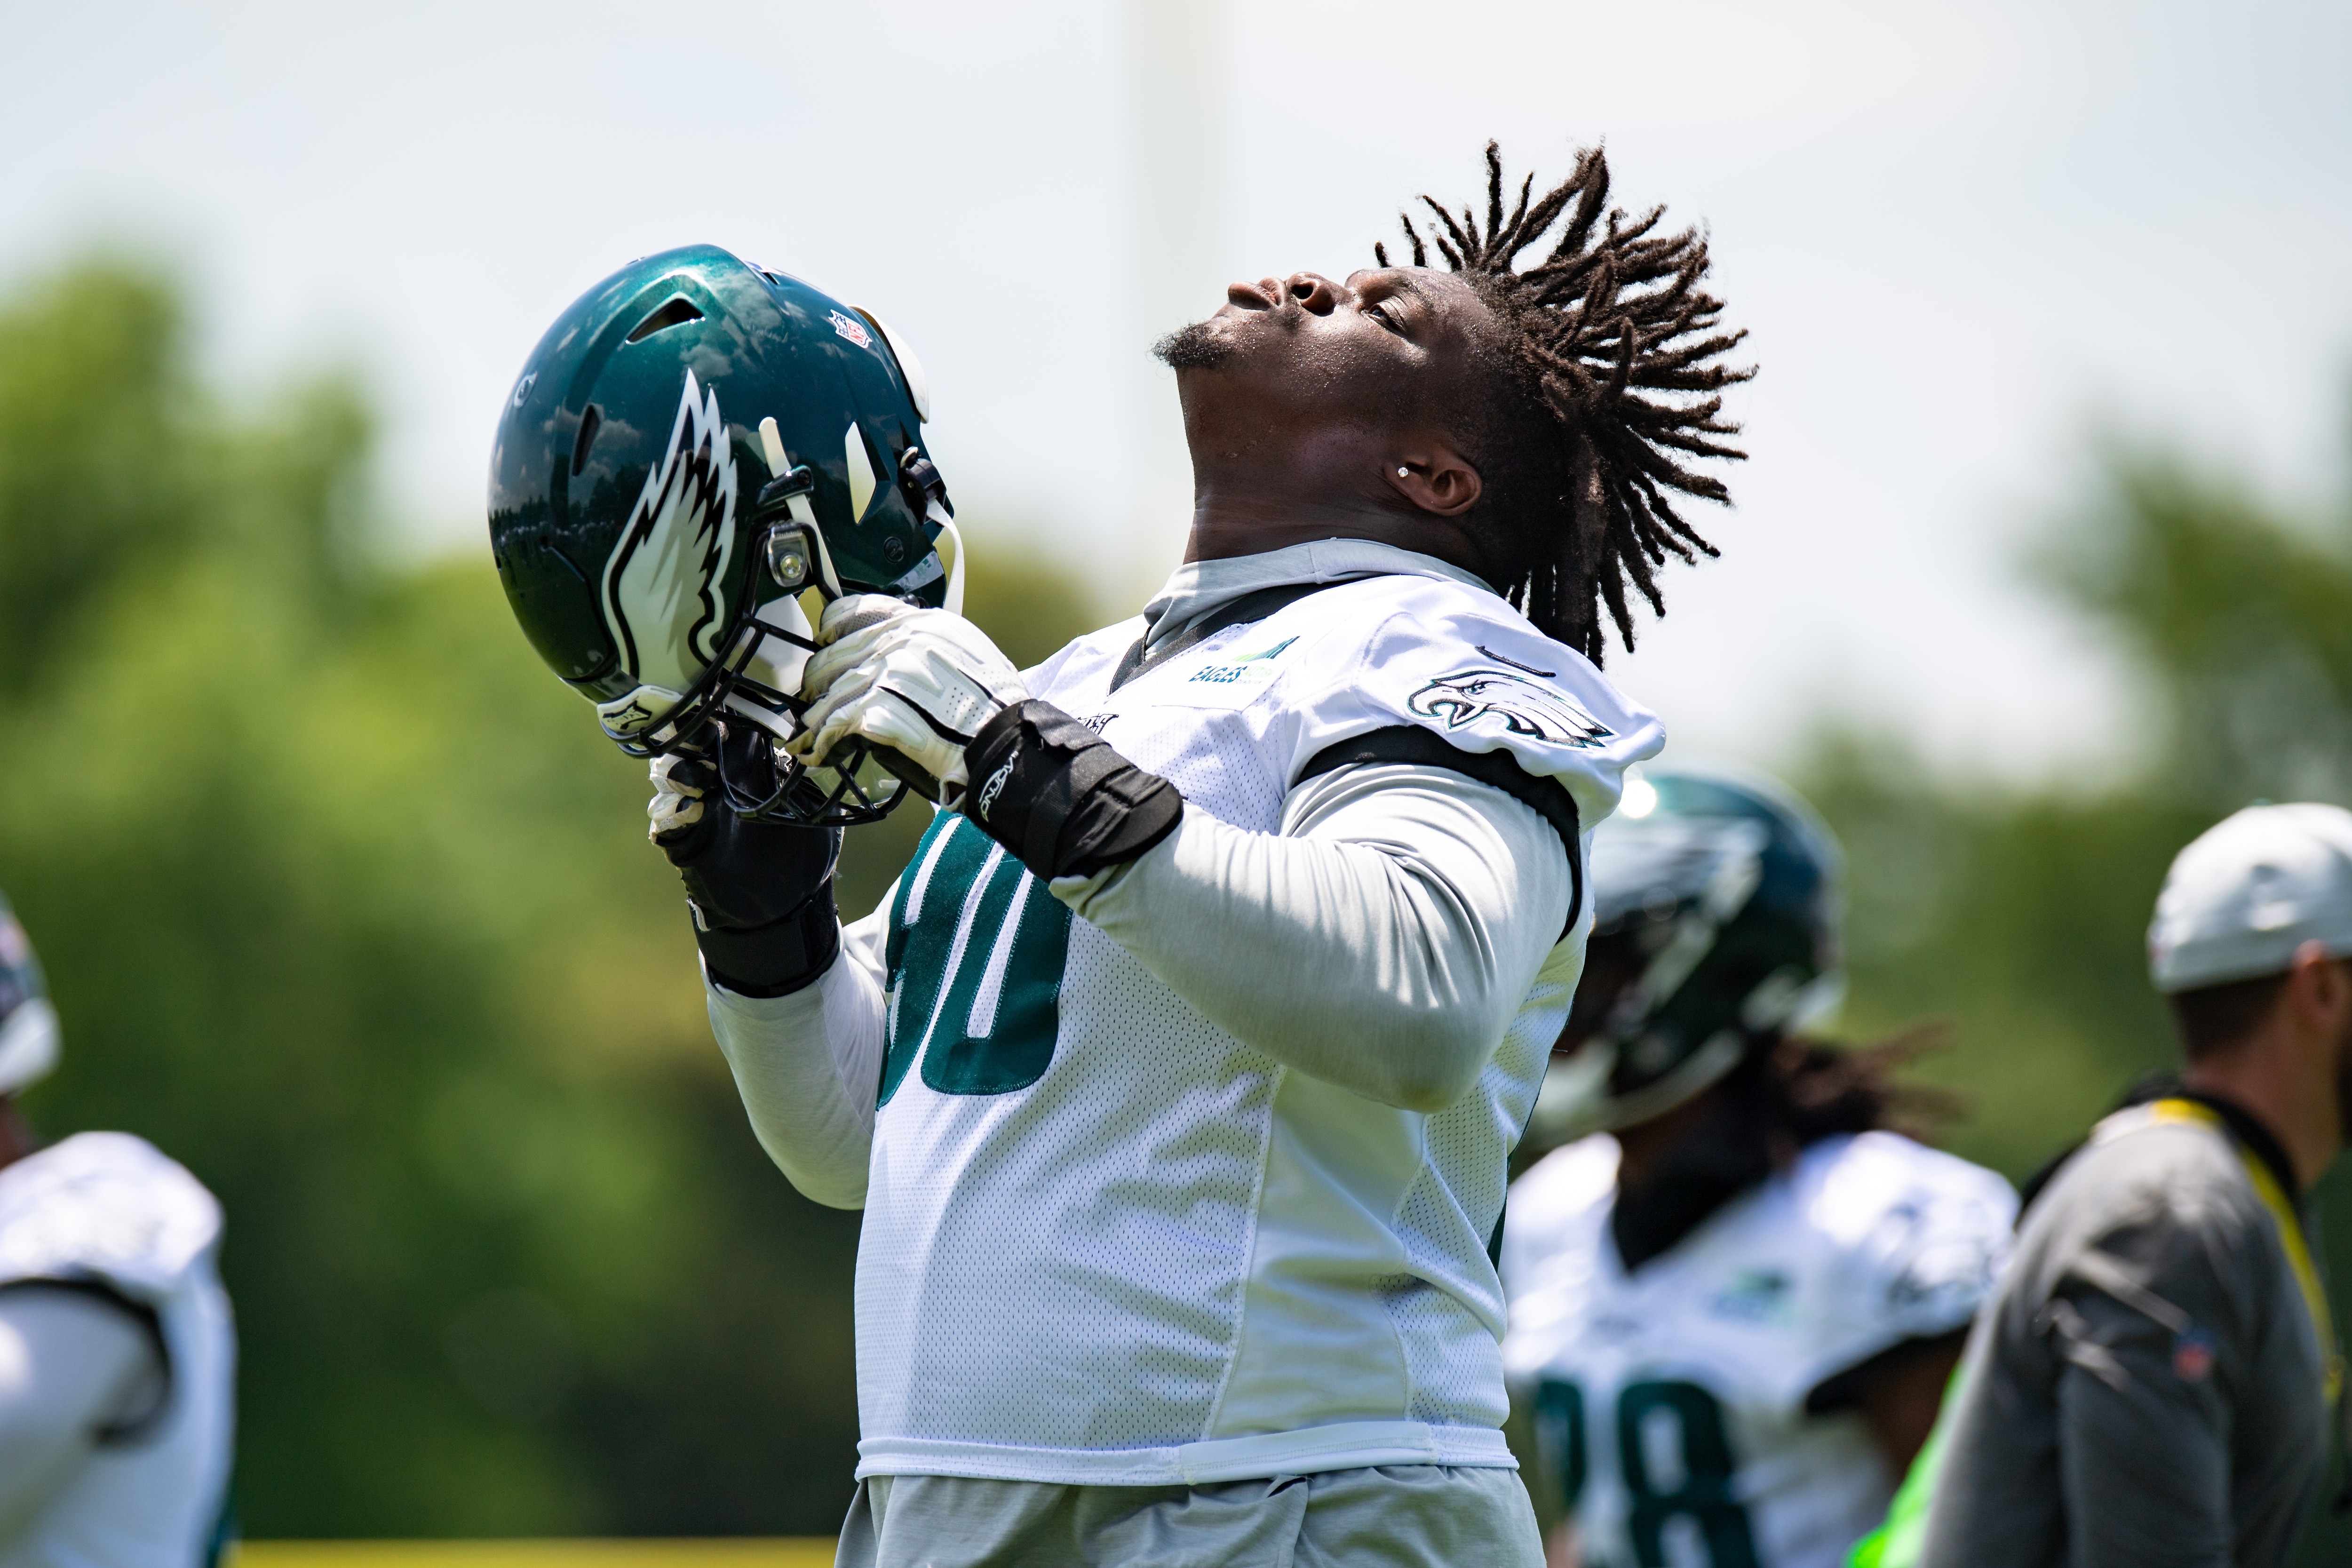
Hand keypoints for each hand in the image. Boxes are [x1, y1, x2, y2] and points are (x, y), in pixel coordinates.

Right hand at [646, 728, 841, 992]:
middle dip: (687, 735)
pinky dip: (671, 812)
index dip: (715, 712)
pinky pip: (663, 820)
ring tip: (701, 778)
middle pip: (685, 743)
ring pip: (666, 775)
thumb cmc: (805, 851)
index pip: (722, 726)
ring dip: (678, 771)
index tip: (720, 706)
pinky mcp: (685, 841)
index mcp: (748, 766)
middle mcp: (717, 780)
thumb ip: (810, 778)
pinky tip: (693, 810)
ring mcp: (697, 809)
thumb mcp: (818, 809)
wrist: (788, 905)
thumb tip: (817, 742)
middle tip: (701, 736)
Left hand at [790, 596, 1027, 801]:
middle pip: (834, 655)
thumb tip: (895, 653)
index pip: (854, 611)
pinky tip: (818, 752)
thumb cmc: (994, 707)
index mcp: (920, 623)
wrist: (1003, 742)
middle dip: (819, 682)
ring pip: (829, 693)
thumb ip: (924, 644)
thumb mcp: (966, 651)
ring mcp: (885, 674)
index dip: (831, 632)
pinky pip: (833, 725)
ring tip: (812, 734)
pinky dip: (822, 742)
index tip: (824, 644)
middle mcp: (899, 642)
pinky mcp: (876, 710)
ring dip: (817, 718)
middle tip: (815, 699)